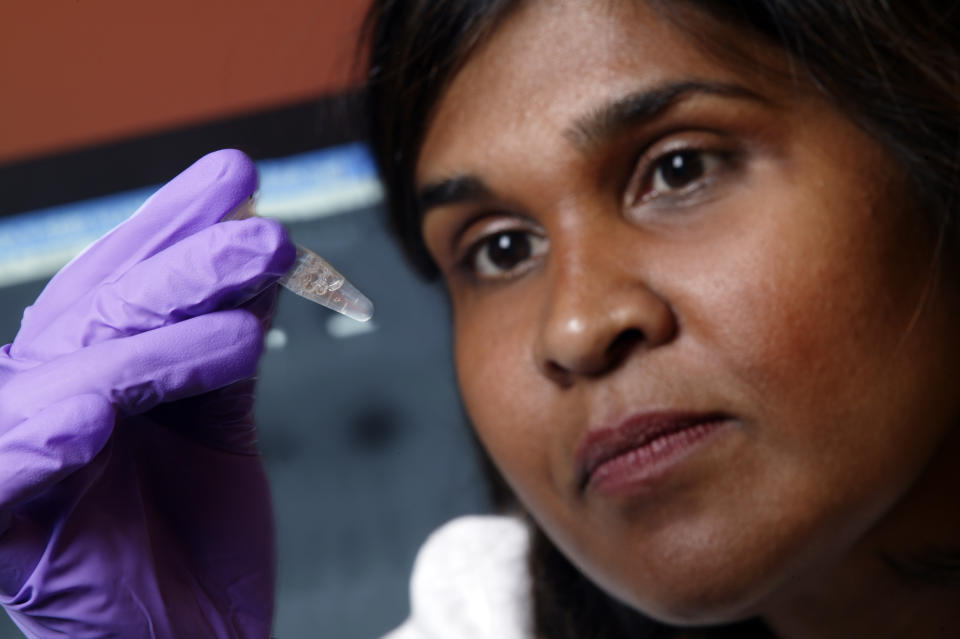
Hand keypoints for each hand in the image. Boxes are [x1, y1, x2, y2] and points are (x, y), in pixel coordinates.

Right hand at [0, 150, 294, 638]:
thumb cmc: (201, 543)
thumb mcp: (223, 421)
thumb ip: (226, 339)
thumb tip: (257, 248)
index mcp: (94, 372)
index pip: (123, 279)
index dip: (176, 223)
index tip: (237, 174)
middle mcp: (51, 405)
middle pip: (100, 317)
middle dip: (184, 270)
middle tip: (266, 239)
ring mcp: (27, 468)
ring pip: (65, 384)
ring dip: (147, 351)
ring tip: (236, 335)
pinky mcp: (12, 538)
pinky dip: (30, 447)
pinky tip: (86, 421)